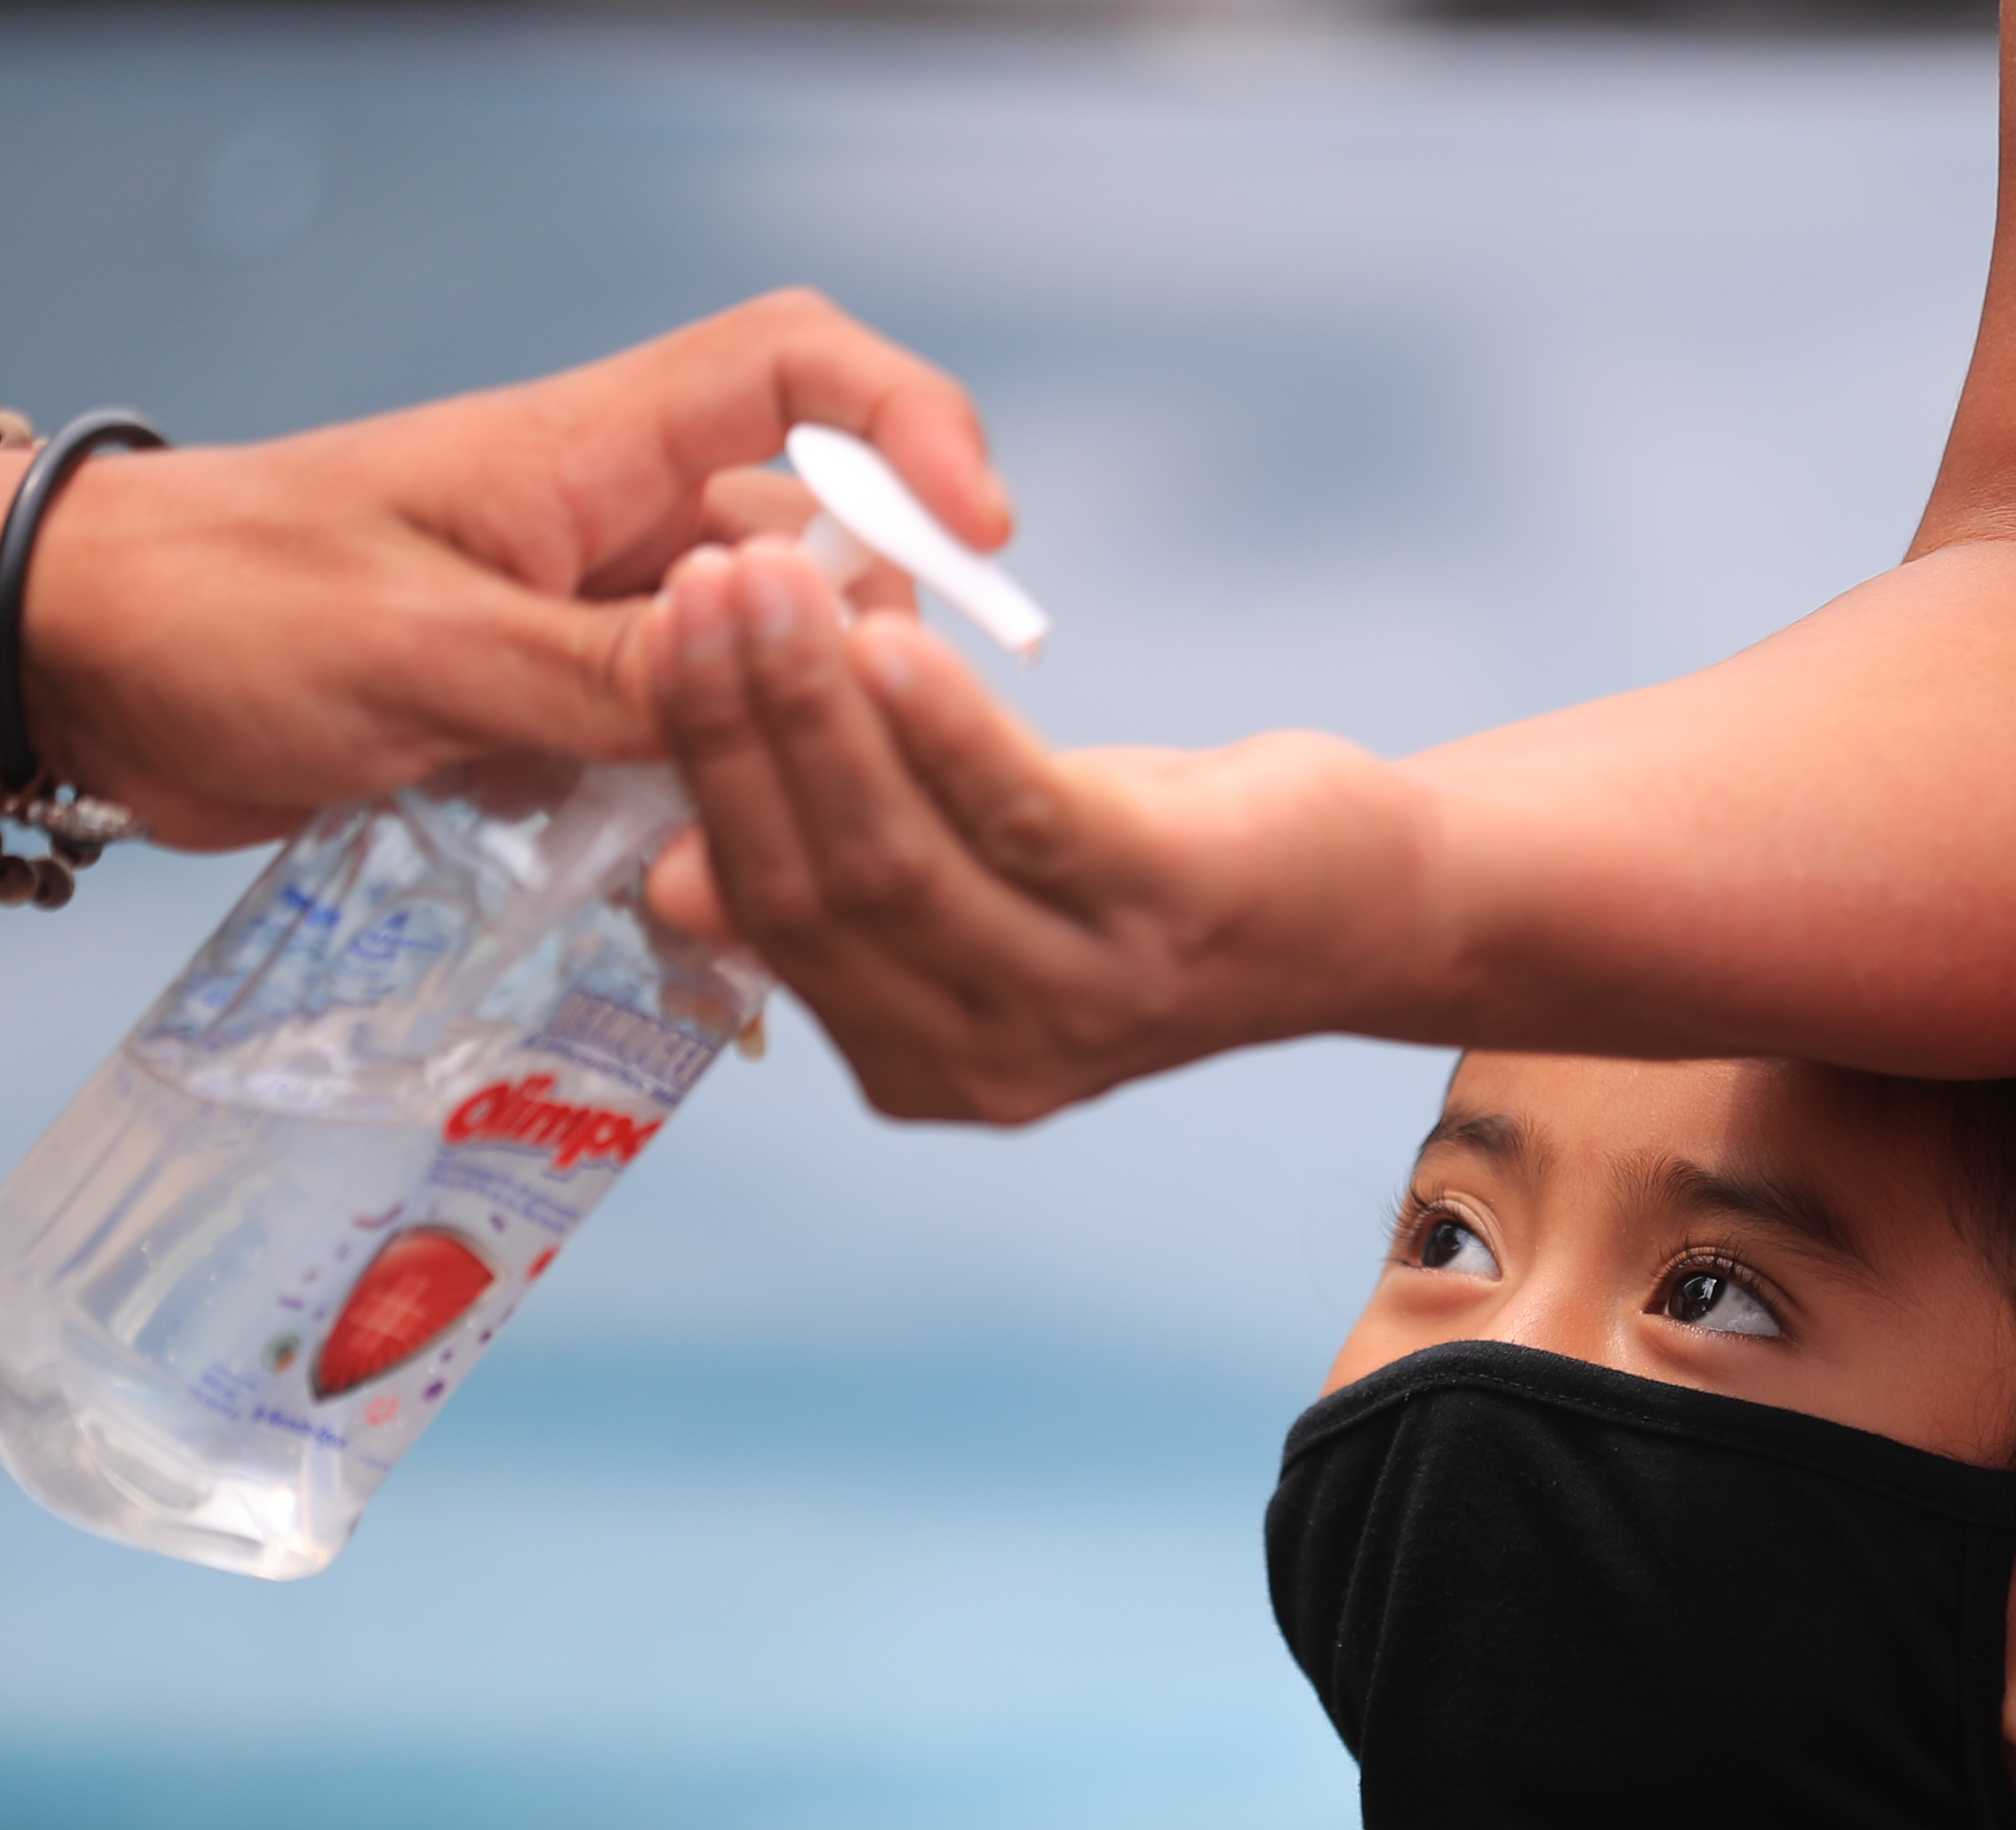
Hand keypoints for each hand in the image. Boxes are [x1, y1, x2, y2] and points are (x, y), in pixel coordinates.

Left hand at [17, 290, 1001, 849]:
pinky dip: (690, 822)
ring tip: (763, 868)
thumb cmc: (215, 611)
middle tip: (855, 778)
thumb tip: (789, 688)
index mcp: (589, 452)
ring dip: (768, 767)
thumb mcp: (425, 653)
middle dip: (855, 663)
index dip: (912, 430)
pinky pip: (665, 759)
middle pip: (810, 559)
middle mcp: (606, 525)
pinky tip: (689, 901)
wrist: (64, 665)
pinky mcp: (536, 711)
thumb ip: (609, 679)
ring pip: (744, 680)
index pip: (799, 372)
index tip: (983, 541)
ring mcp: (575, 621)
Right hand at [637, 535, 1449, 1122]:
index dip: (706, 782)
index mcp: (918, 1061)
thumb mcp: (973, 880)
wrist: (1358, 902)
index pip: (768, 925)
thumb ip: (839, 880)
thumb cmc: (1141, 868)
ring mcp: (1085, 998)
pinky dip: (943, 724)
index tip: (656, 639)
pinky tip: (890, 639)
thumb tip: (673, 879)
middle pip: (816, 892)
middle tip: (695, 590)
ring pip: (899, 858)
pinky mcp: (1173, 909)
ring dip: (815, 709)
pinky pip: (1025, 813)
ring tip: (764, 581)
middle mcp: (992, 1059)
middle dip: (739, 730)